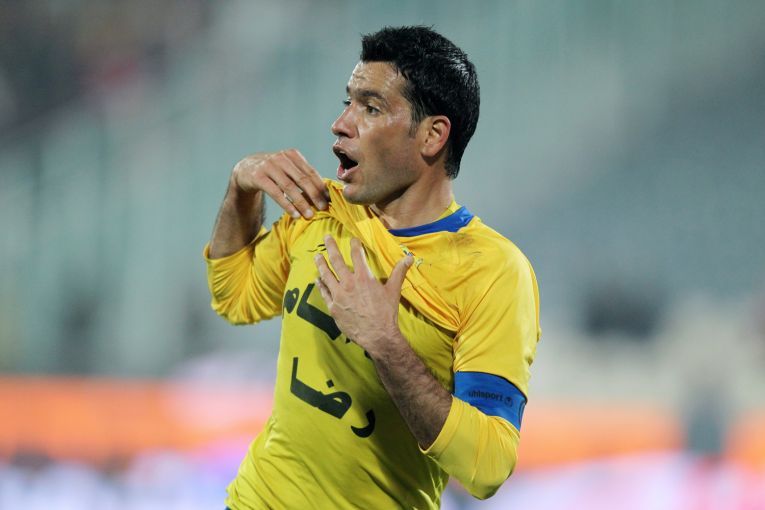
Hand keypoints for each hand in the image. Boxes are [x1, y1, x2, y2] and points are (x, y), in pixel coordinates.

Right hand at [231, 149, 327, 218]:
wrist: (245, 170)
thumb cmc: (273, 172)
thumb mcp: (287, 169)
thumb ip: (302, 177)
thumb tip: (324, 194)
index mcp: (292, 155)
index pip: (310, 172)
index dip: (320, 187)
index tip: (329, 200)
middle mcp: (281, 158)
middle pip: (302, 179)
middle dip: (314, 195)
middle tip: (323, 208)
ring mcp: (268, 166)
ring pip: (289, 187)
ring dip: (301, 203)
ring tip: (309, 215)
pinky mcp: (258, 177)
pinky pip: (275, 193)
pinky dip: (287, 205)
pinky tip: (294, 214)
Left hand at [314, 236, 412, 356]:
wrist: (377, 335)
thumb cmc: (386, 313)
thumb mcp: (394, 291)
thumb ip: (399, 272)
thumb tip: (409, 258)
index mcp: (364, 277)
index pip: (357, 255)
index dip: (354, 245)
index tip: (352, 239)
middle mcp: (349, 283)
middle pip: (337, 261)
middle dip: (331, 247)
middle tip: (326, 237)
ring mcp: (339, 295)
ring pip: (326, 275)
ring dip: (321, 264)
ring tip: (317, 256)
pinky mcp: (333, 307)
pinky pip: (324, 293)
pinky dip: (320, 285)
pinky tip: (317, 279)